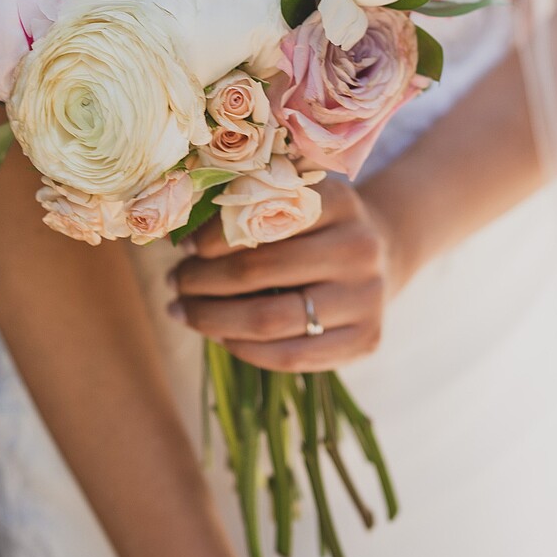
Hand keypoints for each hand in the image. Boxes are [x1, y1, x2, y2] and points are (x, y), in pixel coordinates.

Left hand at [169, 178, 410, 371]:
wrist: (382, 256)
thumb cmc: (318, 226)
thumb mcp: (297, 200)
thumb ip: (250, 208)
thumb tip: (178, 233)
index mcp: (340, 203)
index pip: (264, 219)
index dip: (216, 237)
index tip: (186, 247)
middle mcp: (359, 249)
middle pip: (260, 271)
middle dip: (204, 280)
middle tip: (175, 281)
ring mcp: (367, 298)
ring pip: (270, 319)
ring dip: (213, 319)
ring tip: (183, 310)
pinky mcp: (366, 340)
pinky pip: (290, 357)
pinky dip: (244, 349)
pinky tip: (219, 336)